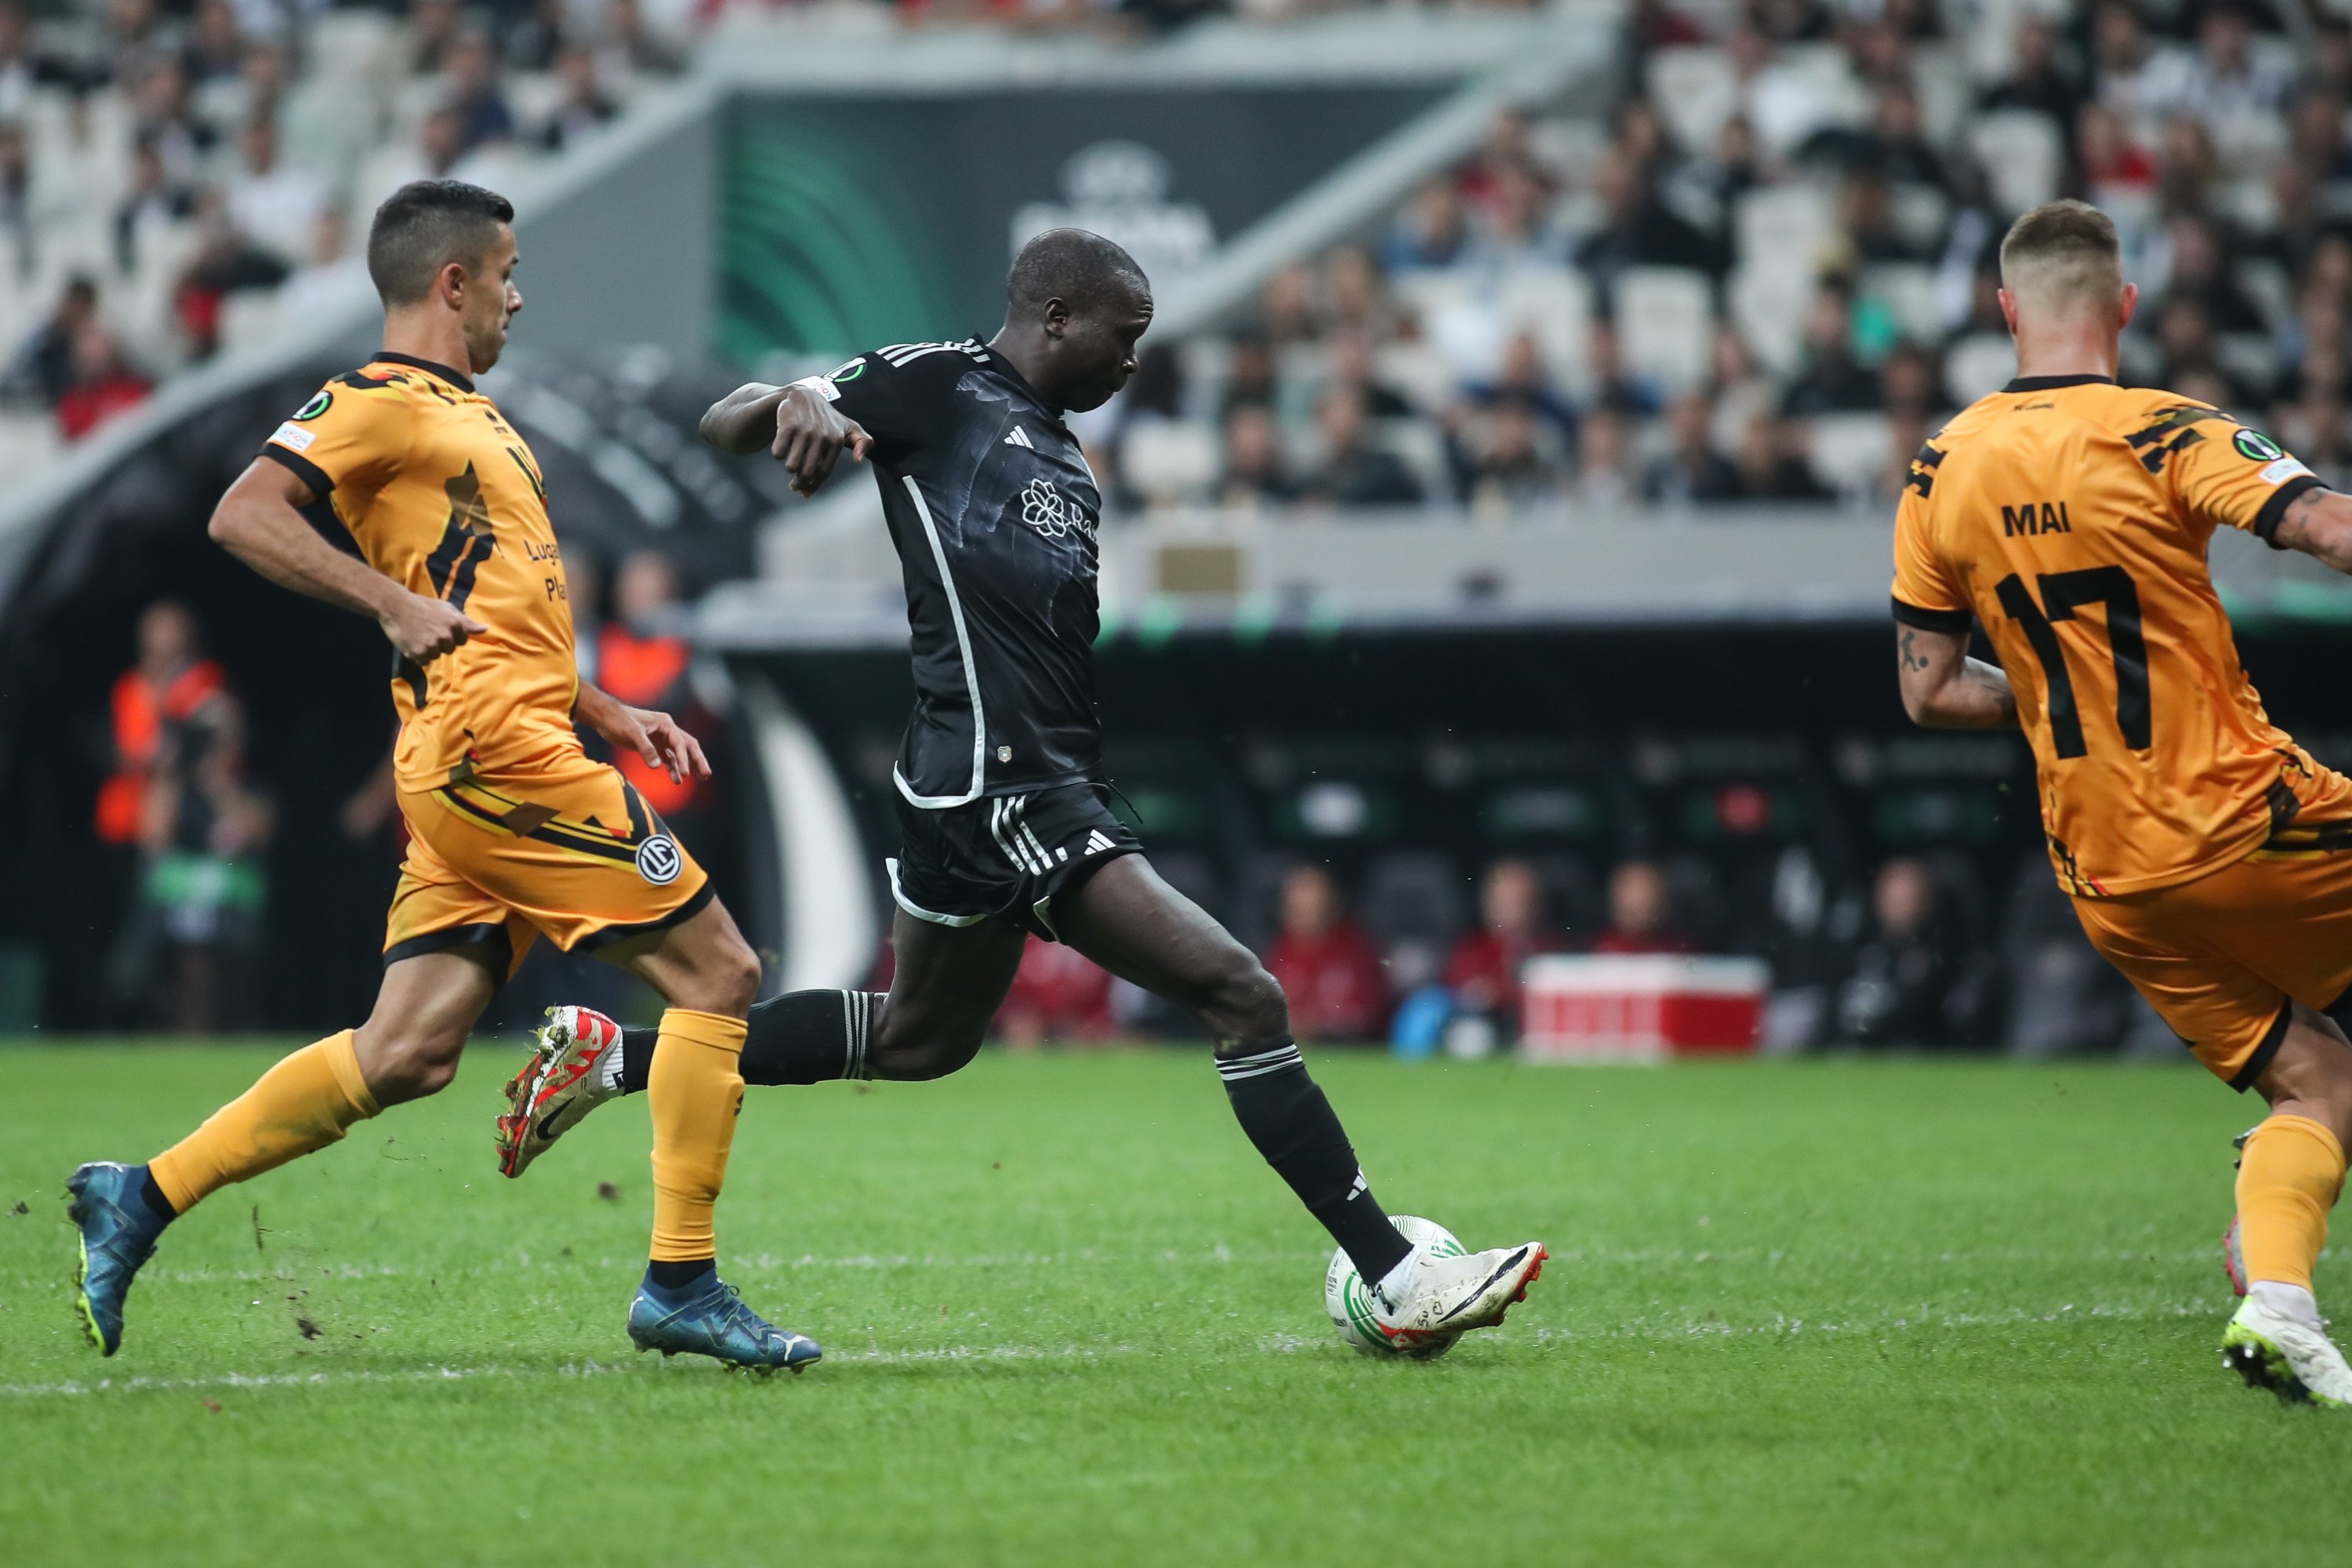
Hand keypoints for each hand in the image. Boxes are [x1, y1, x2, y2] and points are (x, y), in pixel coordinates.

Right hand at [379, 591, 485, 662]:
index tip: (440, 628)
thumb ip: (466, 621)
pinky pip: (424, 662)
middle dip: (440, 643)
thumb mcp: (446, 608)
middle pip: (450, 650)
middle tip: (427, 631)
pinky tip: (412, 643)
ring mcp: (432, 645)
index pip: (462, 640)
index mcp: (455, 624)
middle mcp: (446, 636)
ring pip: (436, 656)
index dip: (452, 636)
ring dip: (429, 650)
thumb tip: (485, 629)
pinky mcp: (418, 653)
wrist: (395, 606)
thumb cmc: (422, 605)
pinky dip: (418, 656)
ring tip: (418, 636)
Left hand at [591, 701, 711, 785]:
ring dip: (687, 766)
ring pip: (679, 753)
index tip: (685, 773)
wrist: (604, 717)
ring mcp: (661, 738)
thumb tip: (656, 766)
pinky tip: (676, 780)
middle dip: (697, 761)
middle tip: (706, 775)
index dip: (684, 758)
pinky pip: (667, 758)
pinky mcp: (653, 745)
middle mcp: (667, 730)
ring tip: (699, 779)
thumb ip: (645, 749)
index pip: (680, 742)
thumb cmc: (618, 720)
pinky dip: (672, 768)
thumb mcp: (631, 733)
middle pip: (687, 746)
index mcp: (665, 724)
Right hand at [771, 384, 871, 496]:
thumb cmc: (827, 418)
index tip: (803, 492)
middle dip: (798, 482)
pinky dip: (777, 454)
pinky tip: (781, 449)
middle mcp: (822, 435)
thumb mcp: (849, 427)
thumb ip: (863, 441)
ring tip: (790, 463)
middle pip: (806, 473)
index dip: (812, 486)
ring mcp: (804, 430)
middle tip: (794, 483)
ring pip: (791, 465)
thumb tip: (859, 461)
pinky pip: (778, 452)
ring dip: (789, 467)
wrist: (802, 395)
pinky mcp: (787, 424)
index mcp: (836, 440)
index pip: (823, 473)